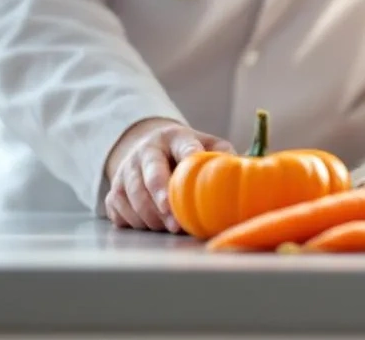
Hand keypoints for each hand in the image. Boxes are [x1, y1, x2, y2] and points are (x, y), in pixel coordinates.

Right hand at [103, 118, 233, 232]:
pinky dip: (132, 220)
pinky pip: (117, 207)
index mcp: (174, 137)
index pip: (184, 145)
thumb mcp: (207, 145)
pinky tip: (148, 226)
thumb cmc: (187, 153)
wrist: (149, 148)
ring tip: (168, 228)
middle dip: (161, 197)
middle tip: (174, 221)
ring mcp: (126, 170)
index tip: (195, 171)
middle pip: (150, 173)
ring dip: (149, 216)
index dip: (190, 157)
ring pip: (131, 195)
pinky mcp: (113, 189)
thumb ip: (225, 156)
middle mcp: (146, 151)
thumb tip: (251, 172)